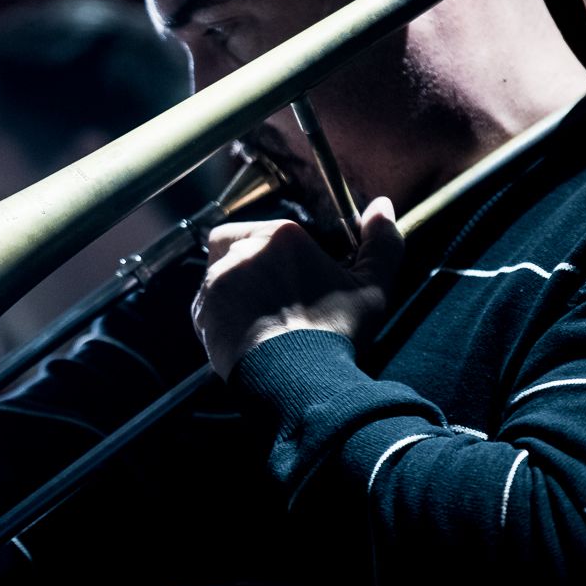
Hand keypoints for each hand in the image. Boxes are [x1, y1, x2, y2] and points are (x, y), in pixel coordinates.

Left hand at [191, 197, 403, 379]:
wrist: (297, 379)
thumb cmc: (335, 333)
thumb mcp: (372, 289)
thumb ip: (381, 244)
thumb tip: (382, 206)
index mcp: (280, 236)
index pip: (272, 232)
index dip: (284, 255)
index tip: (298, 280)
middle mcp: (242, 251)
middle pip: (237, 246)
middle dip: (252, 266)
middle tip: (275, 297)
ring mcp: (217, 282)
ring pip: (219, 277)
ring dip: (234, 292)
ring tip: (262, 321)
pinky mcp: (203, 312)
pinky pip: (205, 309)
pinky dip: (220, 319)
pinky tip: (245, 337)